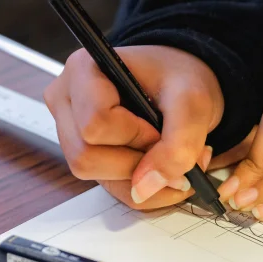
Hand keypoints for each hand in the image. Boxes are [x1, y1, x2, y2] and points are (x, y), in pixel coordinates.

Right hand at [43, 45, 223, 209]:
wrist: (185, 86)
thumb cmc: (182, 79)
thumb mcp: (194, 103)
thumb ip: (178, 144)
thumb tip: (142, 189)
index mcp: (83, 72)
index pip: (95, 124)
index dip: (134, 135)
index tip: (160, 128)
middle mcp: (68, 102)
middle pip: (86, 156)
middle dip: (137, 162)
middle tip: (169, 145)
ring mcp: (73, 132)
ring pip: (94, 176)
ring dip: (141, 177)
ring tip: (170, 156)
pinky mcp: (88, 156)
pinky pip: (110, 188)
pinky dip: (144, 188)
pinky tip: (163, 168)